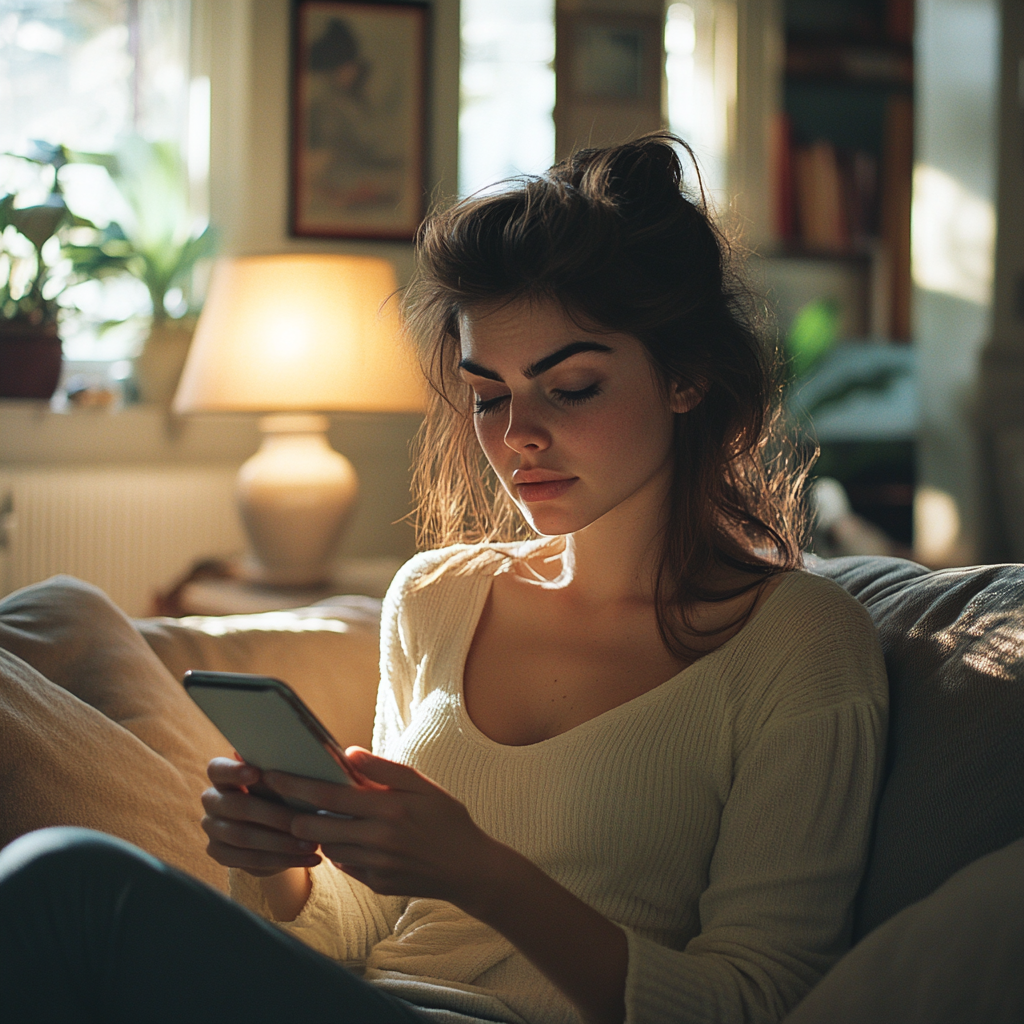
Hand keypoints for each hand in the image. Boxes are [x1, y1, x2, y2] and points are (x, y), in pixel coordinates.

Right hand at [201, 756, 322, 876]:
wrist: (274, 827)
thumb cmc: (280, 793)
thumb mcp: (280, 783)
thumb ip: (278, 775)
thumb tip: (295, 759)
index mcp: (222, 775)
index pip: (218, 769)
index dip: (234, 771)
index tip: (257, 773)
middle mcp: (212, 800)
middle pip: (237, 807)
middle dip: (274, 815)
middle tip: (303, 822)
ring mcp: (212, 828)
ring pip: (244, 837)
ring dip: (282, 843)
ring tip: (312, 845)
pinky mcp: (220, 853)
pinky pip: (251, 860)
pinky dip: (284, 860)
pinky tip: (308, 860)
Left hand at [264, 748, 499, 910]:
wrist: (469, 869)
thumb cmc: (447, 819)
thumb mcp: (423, 785)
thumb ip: (384, 769)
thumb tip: (347, 753)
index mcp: (388, 808)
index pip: (327, 793)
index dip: (294, 784)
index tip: (270, 775)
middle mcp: (377, 839)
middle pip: (315, 826)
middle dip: (293, 814)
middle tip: (281, 801)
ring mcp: (375, 866)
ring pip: (326, 846)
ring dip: (316, 833)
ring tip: (315, 817)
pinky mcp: (376, 884)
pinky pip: (344, 865)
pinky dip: (340, 850)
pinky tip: (348, 838)